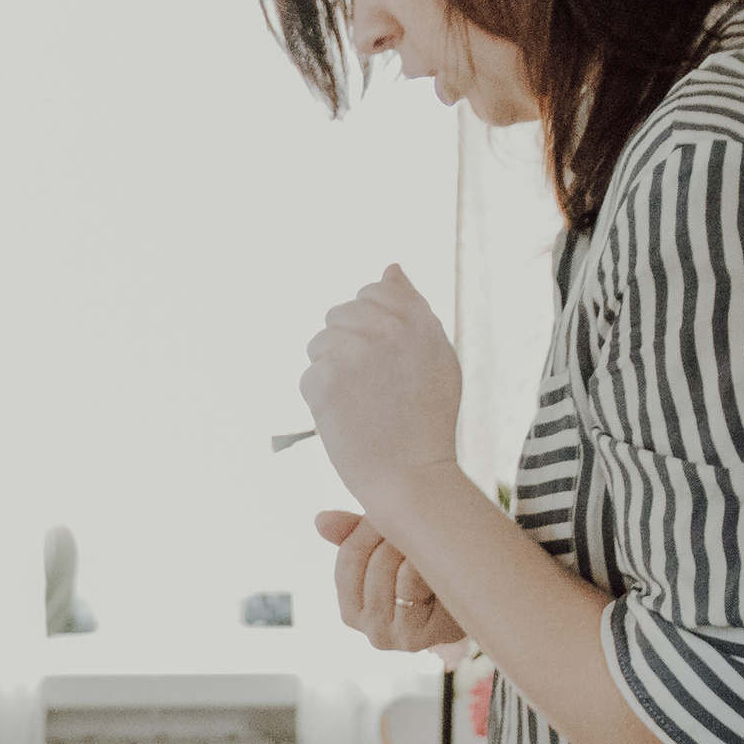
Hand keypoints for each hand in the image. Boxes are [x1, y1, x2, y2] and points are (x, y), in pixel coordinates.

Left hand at [299, 266, 461, 513]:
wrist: (412, 475)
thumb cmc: (426, 420)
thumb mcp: (436, 356)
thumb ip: (411, 307)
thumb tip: (389, 267)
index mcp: (416, 317)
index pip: (372, 291)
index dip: (371, 326)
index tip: (384, 360)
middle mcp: (385, 327)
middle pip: (339, 314)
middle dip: (348, 346)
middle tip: (373, 389)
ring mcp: (352, 351)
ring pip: (319, 344)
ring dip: (332, 372)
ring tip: (361, 404)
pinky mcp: (324, 379)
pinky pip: (308, 376)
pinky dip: (321, 400)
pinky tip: (347, 419)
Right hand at [317, 510, 468, 655]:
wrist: (484, 600)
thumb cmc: (434, 573)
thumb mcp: (391, 548)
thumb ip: (353, 535)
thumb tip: (319, 520)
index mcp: (352, 609)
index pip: (347, 559)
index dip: (367, 531)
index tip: (394, 519)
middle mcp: (366, 628)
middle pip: (364, 562)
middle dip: (390, 535)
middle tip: (418, 528)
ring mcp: (389, 636)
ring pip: (385, 570)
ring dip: (409, 547)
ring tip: (429, 546)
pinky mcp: (413, 638)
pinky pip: (408, 584)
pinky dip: (423, 567)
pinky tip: (439, 568)